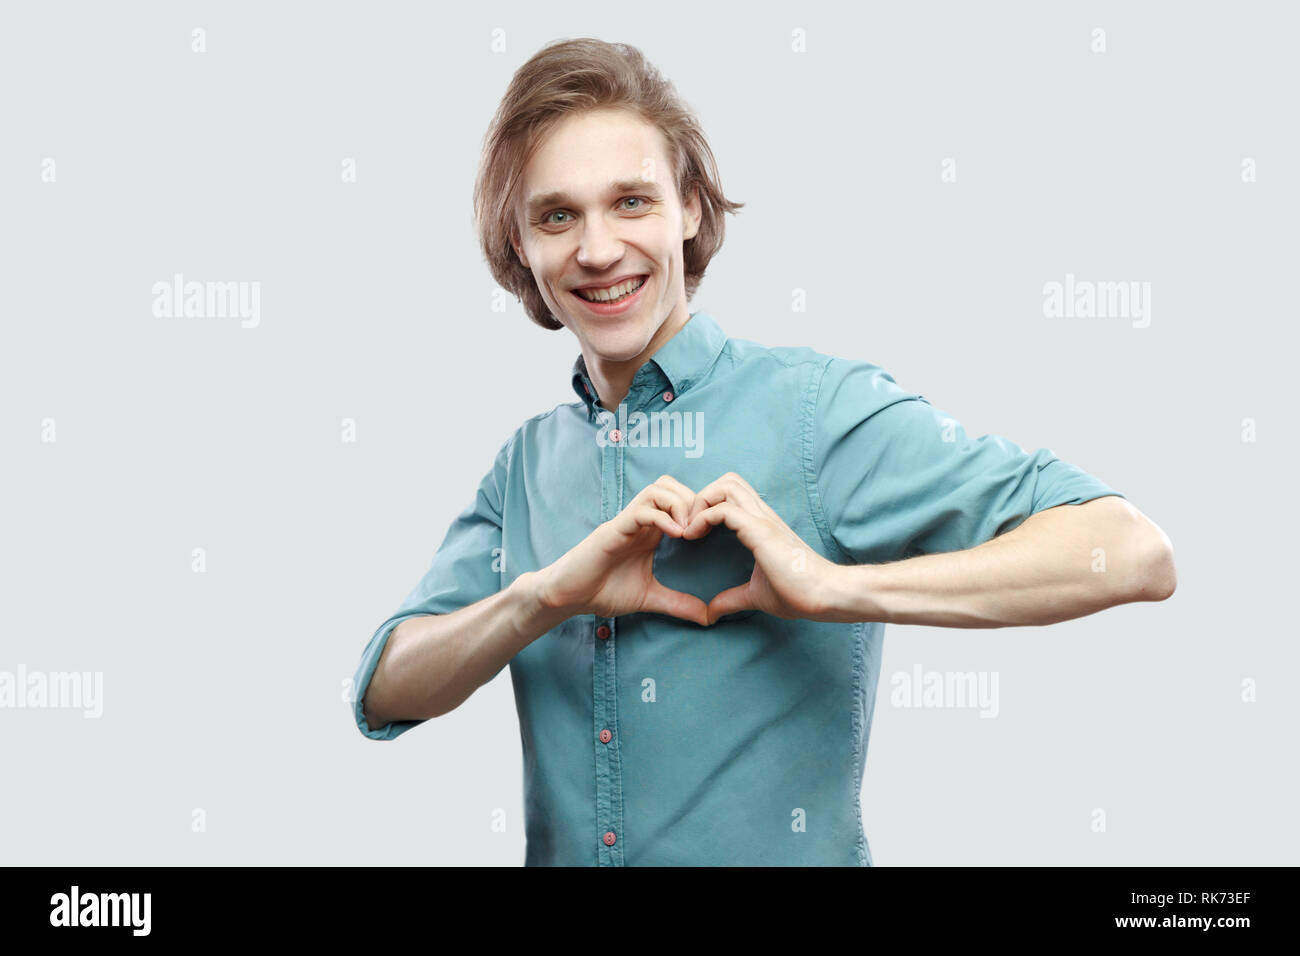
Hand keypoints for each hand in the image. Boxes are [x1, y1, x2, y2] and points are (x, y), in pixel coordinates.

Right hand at [535, 475, 709, 626]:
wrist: (568, 597)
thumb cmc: (602, 592)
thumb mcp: (649, 598)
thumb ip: (677, 604)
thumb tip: (707, 617)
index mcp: (650, 531)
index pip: (678, 499)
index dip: (698, 509)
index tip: (710, 533)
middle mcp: (639, 521)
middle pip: (670, 485)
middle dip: (693, 501)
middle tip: (703, 528)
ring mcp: (626, 522)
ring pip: (657, 490)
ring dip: (679, 504)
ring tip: (689, 530)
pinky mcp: (613, 530)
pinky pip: (641, 511)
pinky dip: (662, 517)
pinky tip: (676, 535)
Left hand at [681, 472, 846, 625]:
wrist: (825, 595)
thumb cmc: (799, 594)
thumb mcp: (756, 595)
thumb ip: (732, 598)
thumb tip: (711, 612)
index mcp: (762, 525)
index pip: (732, 494)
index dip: (707, 506)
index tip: (692, 533)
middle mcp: (762, 515)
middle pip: (727, 480)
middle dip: (701, 497)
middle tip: (688, 525)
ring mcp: (762, 520)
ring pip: (725, 485)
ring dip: (700, 502)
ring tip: (689, 529)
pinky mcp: (761, 530)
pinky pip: (724, 509)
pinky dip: (702, 518)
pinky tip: (693, 536)